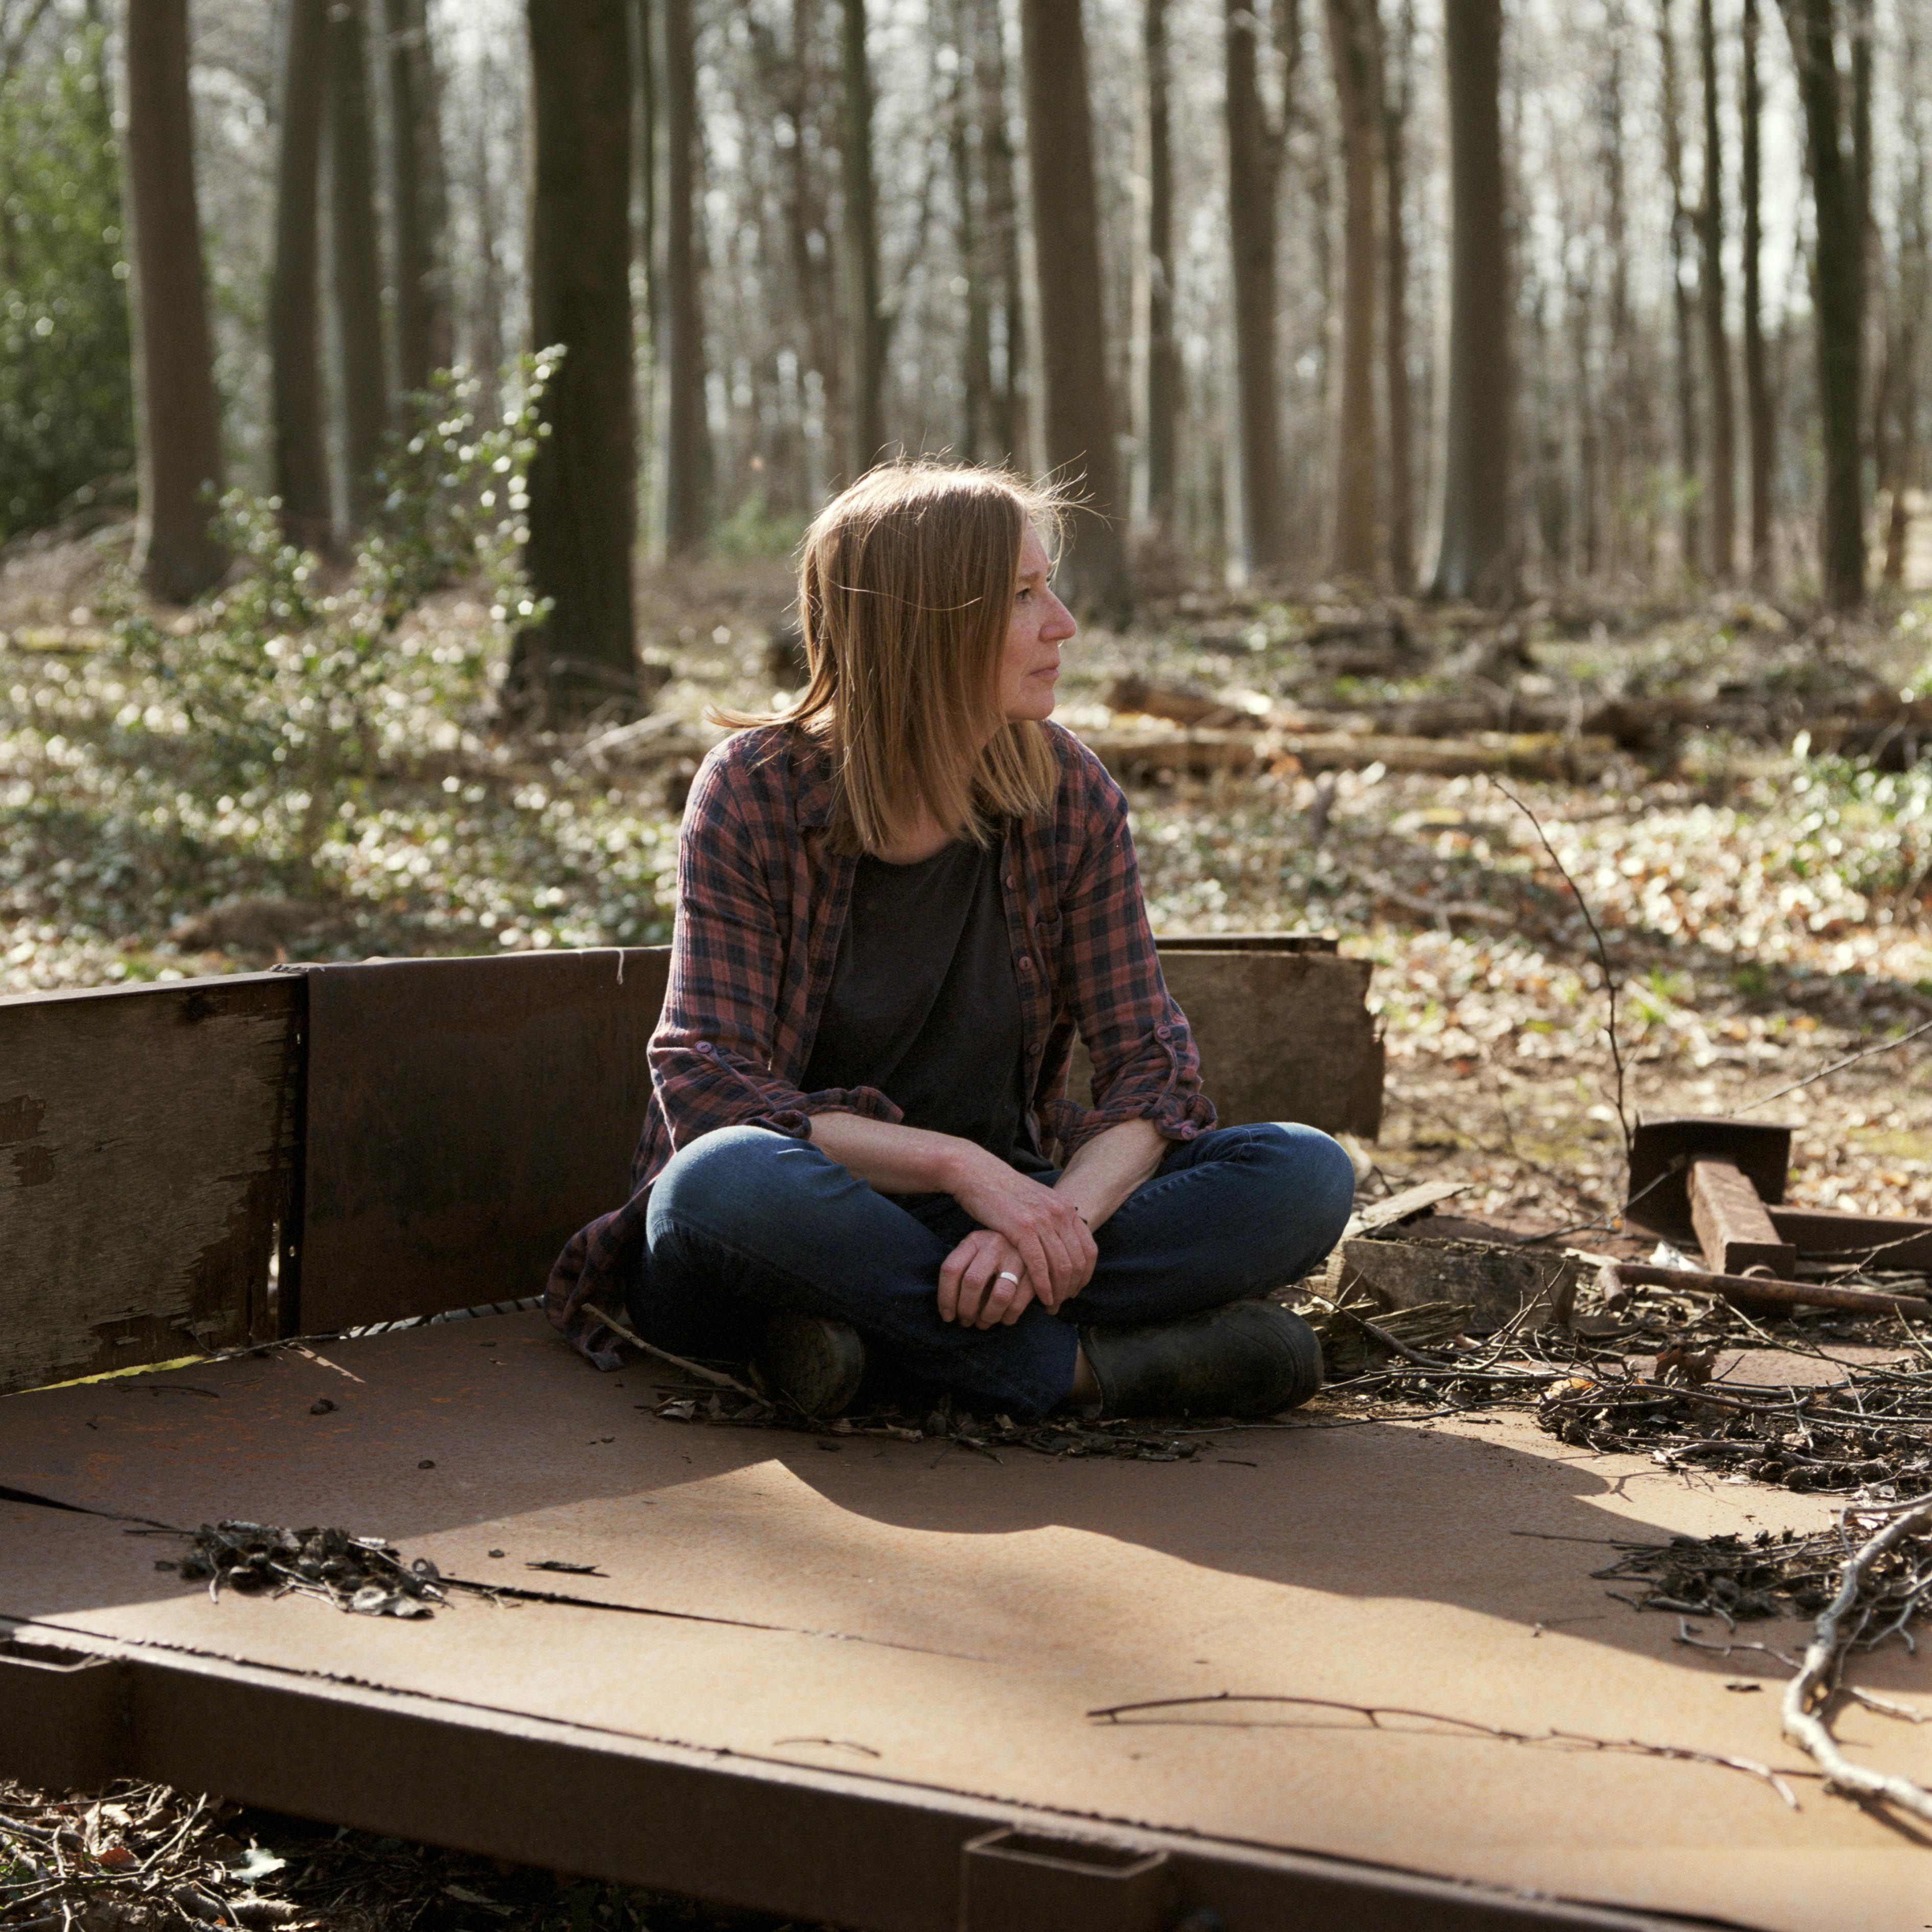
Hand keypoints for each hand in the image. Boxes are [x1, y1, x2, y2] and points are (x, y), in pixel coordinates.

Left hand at [938, 1230, 1036, 1327]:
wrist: (1033, 1241)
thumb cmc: (994, 1257)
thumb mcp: (975, 1255)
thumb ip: (963, 1274)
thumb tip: (950, 1312)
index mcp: (974, 1241)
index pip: (951, 1268)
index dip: (946, 1297)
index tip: (947, 1316)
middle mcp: (994, 1244)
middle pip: (973, 1282)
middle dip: (966, 1309)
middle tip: (966, 1322)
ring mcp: (1017, 1256)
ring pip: (999, 1296)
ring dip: (989, 1316)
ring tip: (984, 1323)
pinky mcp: (1036, 1271)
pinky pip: (1019, 1302)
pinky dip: (1009, 1317)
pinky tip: (1004, 1319)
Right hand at [945, 1148, 1096, 1310]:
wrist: (978, 1173)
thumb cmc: (1004, 1192)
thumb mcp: (1037, 1202)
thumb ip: (1053, 1220)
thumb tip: (1062, 1244)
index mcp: (1067, 1207)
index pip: (1089, 1250)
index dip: (1085, 1276)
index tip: (1075, 1290)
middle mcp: (1060, 1213)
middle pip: (1077, 1261)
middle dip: (1072, 1288)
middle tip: (1062, 1303)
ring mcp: (1043, 1219)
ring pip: (1061, 1265)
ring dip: (1059, 1291)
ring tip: (1051, 1305)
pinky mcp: (1023, 1227)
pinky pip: (1039, 1264)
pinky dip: (1043, 1285)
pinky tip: (1041, 1297)